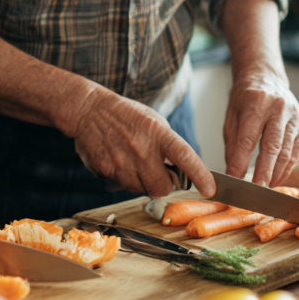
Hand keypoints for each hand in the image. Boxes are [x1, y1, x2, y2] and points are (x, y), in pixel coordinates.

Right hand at [68, 86, 215, 199]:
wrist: (89, 110)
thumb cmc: (126, 115)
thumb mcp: (154, 121)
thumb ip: (168, 145)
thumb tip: (181, 172)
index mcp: (158, 132)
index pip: (185, 157)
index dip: (200, 175)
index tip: (210, 189)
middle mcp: (141, 148)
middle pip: (162, 187)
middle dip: (163, 184)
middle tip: (159, 172)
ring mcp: (122, 160)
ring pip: (141, 190)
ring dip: (141, 182)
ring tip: (133, 161)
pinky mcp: (106, 169)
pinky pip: (121, 186)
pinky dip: (123, 178)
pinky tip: (118, 160)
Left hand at [222, 72, 298, 185]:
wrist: (266, 77)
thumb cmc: (245, 97)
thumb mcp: (232, 115)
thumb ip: (232, 143)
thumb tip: (232, 171)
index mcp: (256, 102)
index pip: (248, 137)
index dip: (241, 161)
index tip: (234, 178)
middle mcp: (279, 108)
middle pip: (272, 146)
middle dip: (264, 171)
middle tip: (256, 190)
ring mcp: (294, 116)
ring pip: (287, 151)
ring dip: (277, 173)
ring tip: (266, 188)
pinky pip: (296, 151)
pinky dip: (286, 167)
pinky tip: (277, 177)